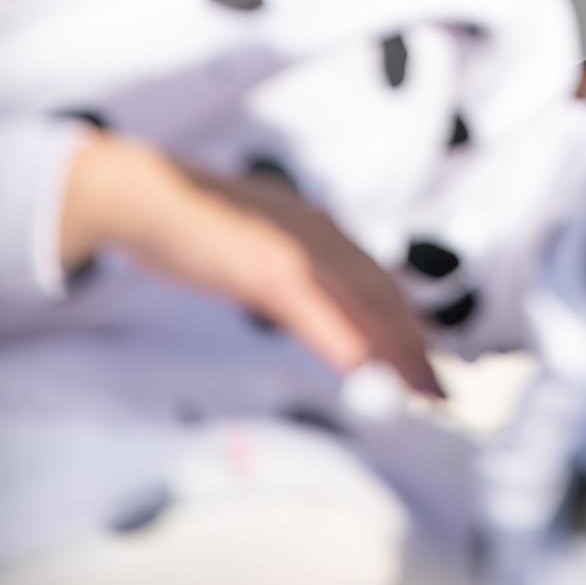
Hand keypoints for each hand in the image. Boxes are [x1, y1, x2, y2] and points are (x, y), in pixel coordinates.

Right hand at [62, 133, 444, 398]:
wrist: (146, 194)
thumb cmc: (193, 225)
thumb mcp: (257, 249)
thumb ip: (291, 278)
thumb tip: (315, 312)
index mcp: (317, 228)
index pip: (377, 282)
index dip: (409, 323)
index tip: (430, 360)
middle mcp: (317, 232)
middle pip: (382, 295)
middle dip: (415, 345)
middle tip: (439, 390)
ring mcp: (293, 248)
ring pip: (360, 304)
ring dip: (394, 351)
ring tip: (420, 389)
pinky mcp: (262, 266)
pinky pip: (310, 309)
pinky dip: (339, 338)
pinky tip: (358, 367)